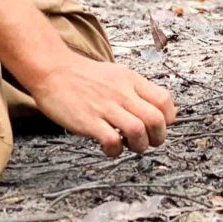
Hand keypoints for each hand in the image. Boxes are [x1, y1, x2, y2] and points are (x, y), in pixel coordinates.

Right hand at [27, 50, 176, 156]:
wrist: (53, 70)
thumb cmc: (85, 75)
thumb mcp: (118, 74)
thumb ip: (136, 89)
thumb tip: (156, 108)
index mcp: (132, 80)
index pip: (164, 99)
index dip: (169, 118)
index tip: (161, 126)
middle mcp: (122, 93)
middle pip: (156, 119)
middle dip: (159, 137)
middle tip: (150, 142)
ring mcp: (106, 107)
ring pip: (138, 131)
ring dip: (139, 145)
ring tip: (130, 145)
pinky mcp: (88, 121)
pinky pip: (111, 141)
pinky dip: (116, 150)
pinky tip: (110, 148)